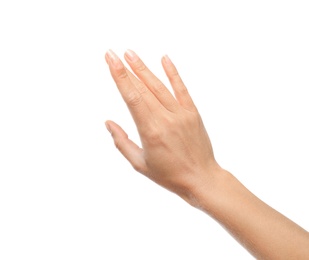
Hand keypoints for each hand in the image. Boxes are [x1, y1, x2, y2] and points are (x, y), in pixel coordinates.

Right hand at [105, 49, 220, 202]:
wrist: (202, 179)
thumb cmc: (169, 175)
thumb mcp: (139, 164)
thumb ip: (121, 142)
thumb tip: (108, 122)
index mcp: (150, 131)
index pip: (131, 97)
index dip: (120, 77)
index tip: (110, 60)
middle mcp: (166, 119)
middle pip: (143, 89)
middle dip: (126, 69)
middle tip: (114, 53)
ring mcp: (181, 114)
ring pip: (159, 86)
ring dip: (144, 68)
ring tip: (131, 54)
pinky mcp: (193, 113)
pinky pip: (182, 89)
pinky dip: (173, 73)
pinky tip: (164, 59)